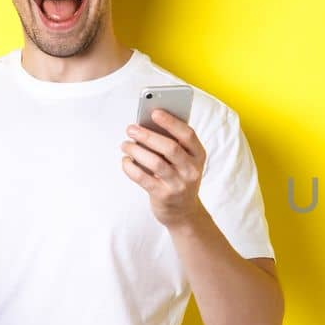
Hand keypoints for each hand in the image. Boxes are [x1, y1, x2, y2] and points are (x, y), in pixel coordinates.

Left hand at [121, 108, 207, 228]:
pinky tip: (125, 161)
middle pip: (170, 148)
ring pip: (155, 163)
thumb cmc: (179, 177)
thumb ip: (172, 144)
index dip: (171, 122)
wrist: (183, 212)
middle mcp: (191, 170)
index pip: (188, 135)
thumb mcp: (184, 161)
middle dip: (148, 135)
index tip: (154, 112)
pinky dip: (130, 167)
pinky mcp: (163, 196)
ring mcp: (179, 184)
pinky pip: (143, 178)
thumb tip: (146, 125)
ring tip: (125, 144)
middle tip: (131, 128)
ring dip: (136, 150)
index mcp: (198, 156)